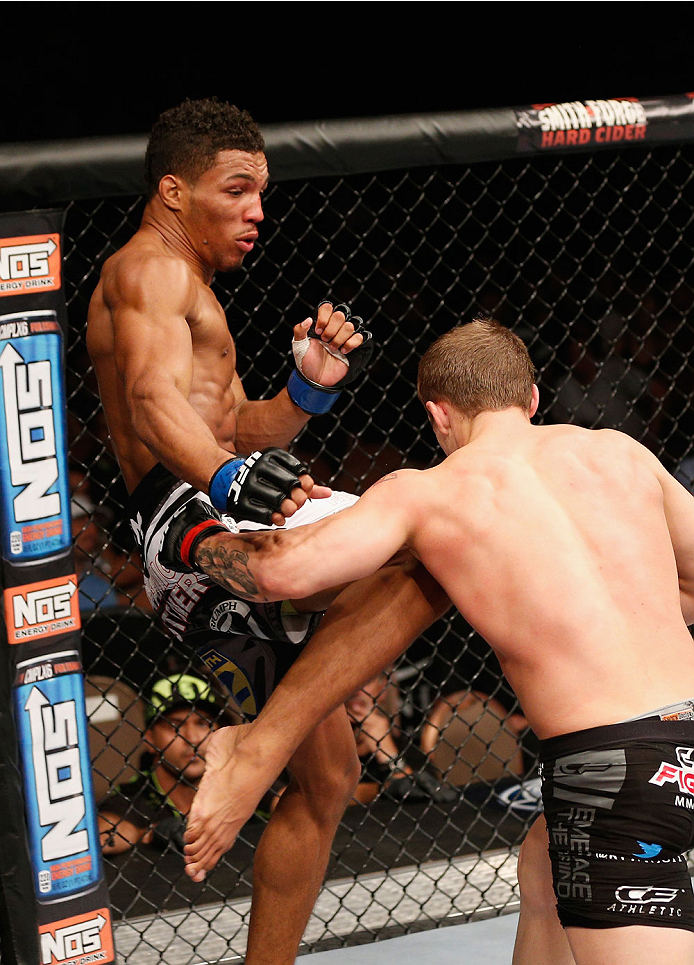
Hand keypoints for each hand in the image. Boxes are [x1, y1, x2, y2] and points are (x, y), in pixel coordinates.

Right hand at [210, 448, 330, 525]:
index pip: (299, 470)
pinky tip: (277, 517)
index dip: (306, 484)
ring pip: (279, 500)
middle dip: (298, 498)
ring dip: (288, 509)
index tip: (304, 490)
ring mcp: (248, 484)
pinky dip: (275, 518)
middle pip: (291, 486)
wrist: (223, 478)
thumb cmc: (259, 478)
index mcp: (270, 456)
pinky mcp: (239, 501)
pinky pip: (263, 514)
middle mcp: (258, 467)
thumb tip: (328, 493)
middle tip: (296, 503)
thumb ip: (303, 484)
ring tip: (287, 510)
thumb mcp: (280, 474)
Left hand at [287, 300, 373, 414]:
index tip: (318, 332)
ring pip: (350, 325)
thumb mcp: (299, 345)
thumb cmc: (306, 360)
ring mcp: (345, 335)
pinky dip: (351, 343)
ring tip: (333, 348)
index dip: (324, 318)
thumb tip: (308, 320)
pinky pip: (361, 336)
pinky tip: (343, 351)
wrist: (315, 378)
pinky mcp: (355, 345)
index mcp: (322, 322)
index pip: (328, 307)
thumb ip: (299, 330)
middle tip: (325, 341)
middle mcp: (334, 326)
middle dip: (331, 330)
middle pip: (340, 315)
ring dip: (340, 338)